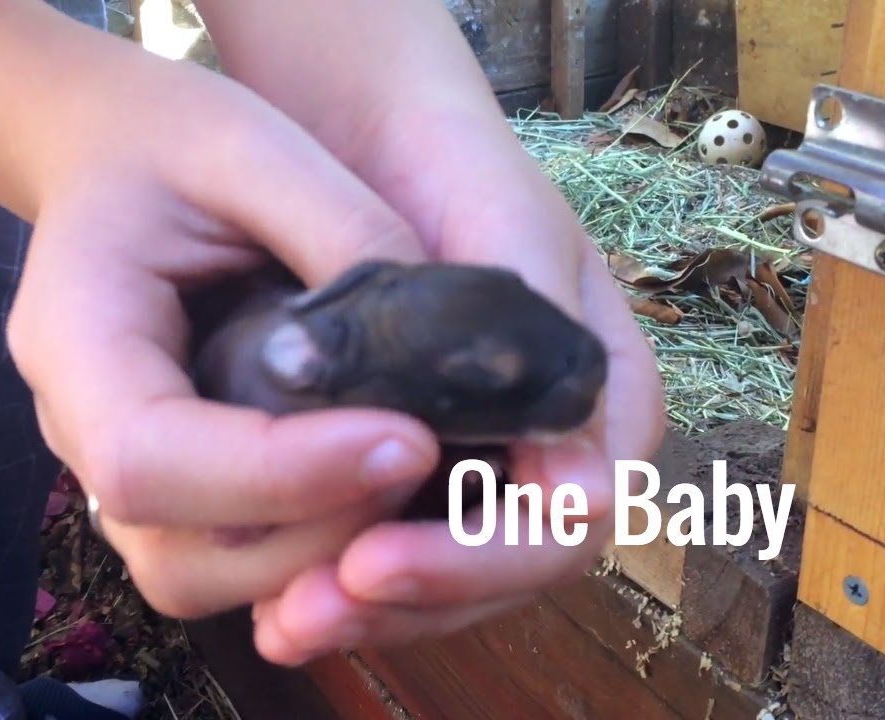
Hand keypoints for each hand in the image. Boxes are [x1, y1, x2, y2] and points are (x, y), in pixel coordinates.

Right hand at [5, 53, 446, 619]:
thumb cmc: (170, 140)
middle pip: (179, 552)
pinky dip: (312, 551)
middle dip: (318, 530)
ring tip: (413, 476)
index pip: (152, 458)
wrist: (110, 154)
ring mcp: (117, 472)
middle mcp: (79, 429)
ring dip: (323, 555)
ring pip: (205, 577)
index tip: (410, 438)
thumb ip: (344, 233)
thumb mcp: (257, 147)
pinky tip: (383, 492)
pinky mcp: (171, 486)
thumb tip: (443, 336)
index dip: (283, 473)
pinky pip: (233, 559)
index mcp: (74, 338)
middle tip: (428, 459)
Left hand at [248, 110, 666, 663]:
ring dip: (372, 606)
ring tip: (282, 621)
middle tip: (313, 608)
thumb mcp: (511, 233)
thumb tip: (583, 498)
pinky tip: (277, 593)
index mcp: (607, 400)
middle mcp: (556, 446)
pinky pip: (396, 543)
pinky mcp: (417, 465)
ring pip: (449, 573)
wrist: (372, 131)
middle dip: (414, 598)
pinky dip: (341, 576)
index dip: (483, 557)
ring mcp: (486, 460)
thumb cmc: (455, 167)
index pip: (571, 519)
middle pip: (506, 565)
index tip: (381, 559)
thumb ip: (550, 346)